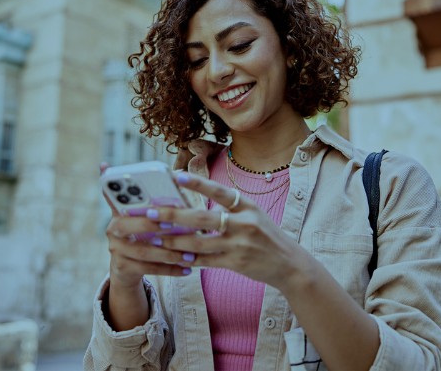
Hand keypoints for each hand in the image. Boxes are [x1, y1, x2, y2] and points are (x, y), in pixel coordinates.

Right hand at [100, 163, 194, 289]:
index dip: (120, 190)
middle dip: (150, 224)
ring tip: (190, 254)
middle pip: (126, 225)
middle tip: (172, 225)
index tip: (133, 185)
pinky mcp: (122, 267)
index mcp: (119, 211)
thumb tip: (179, 179)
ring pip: (142, 251)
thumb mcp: (146, 218)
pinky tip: (187, 269)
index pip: (113, 195)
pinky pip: (148, 269)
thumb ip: (157, 203)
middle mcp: (112, 229)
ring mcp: (116, 249)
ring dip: (169, 253)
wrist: (128, 269)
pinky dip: (170, 269)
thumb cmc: (144, 235)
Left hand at [143, 171, 308, 289]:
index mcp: (248, 206)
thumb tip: (197, 205)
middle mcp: (244, 224)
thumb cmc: (266, 236)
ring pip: (199, 242)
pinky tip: (172, 256)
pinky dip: (187, 259)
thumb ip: (230, 209)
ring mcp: (239, 245)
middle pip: (202, 218)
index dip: (198, 184)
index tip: (177, 176)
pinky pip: (205, 261)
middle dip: (173, 215)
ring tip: (154, 237)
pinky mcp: (235, 263)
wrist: (290, 264)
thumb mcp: (254, 215)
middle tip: (149, 212)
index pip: (220, 192)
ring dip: (173, 240)